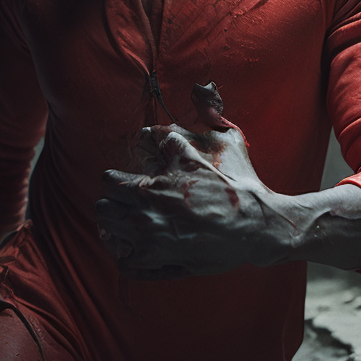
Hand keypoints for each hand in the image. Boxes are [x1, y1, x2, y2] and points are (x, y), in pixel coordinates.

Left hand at [96, 83, 298, 278]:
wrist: (258, 225)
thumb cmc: (237, 185)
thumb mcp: (217, 144)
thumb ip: (196, 120)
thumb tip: (190, 96)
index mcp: (154, 186)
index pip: (110, 181)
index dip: (113, 179)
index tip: (120, 180)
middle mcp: (148, 215)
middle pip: (102, 210)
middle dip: (110, 203)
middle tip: (121, 202)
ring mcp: (154, 242)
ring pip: (110, 236)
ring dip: (113, 228)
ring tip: (122, 224)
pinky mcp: (164, 263)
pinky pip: (126, 264)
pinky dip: (124, 255)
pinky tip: (131, 247)